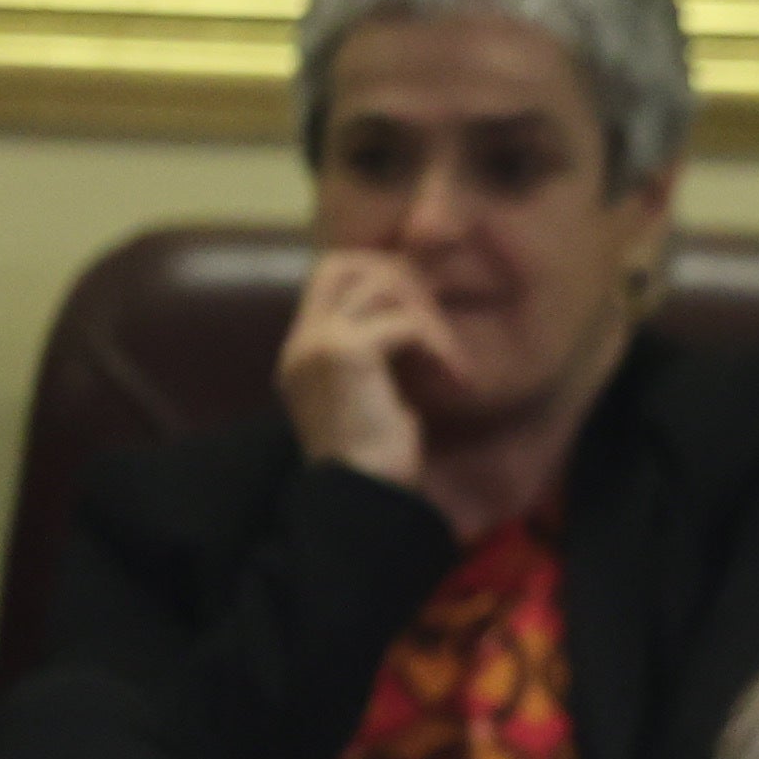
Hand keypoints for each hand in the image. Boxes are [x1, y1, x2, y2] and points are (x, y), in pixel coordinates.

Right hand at [277, 249, 448, 483]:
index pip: (328, 275)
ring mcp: (319, 343)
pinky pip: (405, 324)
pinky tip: (456, 376)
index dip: (377, 272)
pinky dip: (439, 345)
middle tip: (437, 324)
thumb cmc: (375, 459)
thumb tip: (415, 316)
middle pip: (344, 262)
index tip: (422, 302)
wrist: (360, 496)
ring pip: (380, 285)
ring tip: (449, 358)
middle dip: (400, 279)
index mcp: (302, 350)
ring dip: (428, 316)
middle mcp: (303, 341)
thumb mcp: (372, 395)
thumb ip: (377, 355)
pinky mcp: (347, 353)